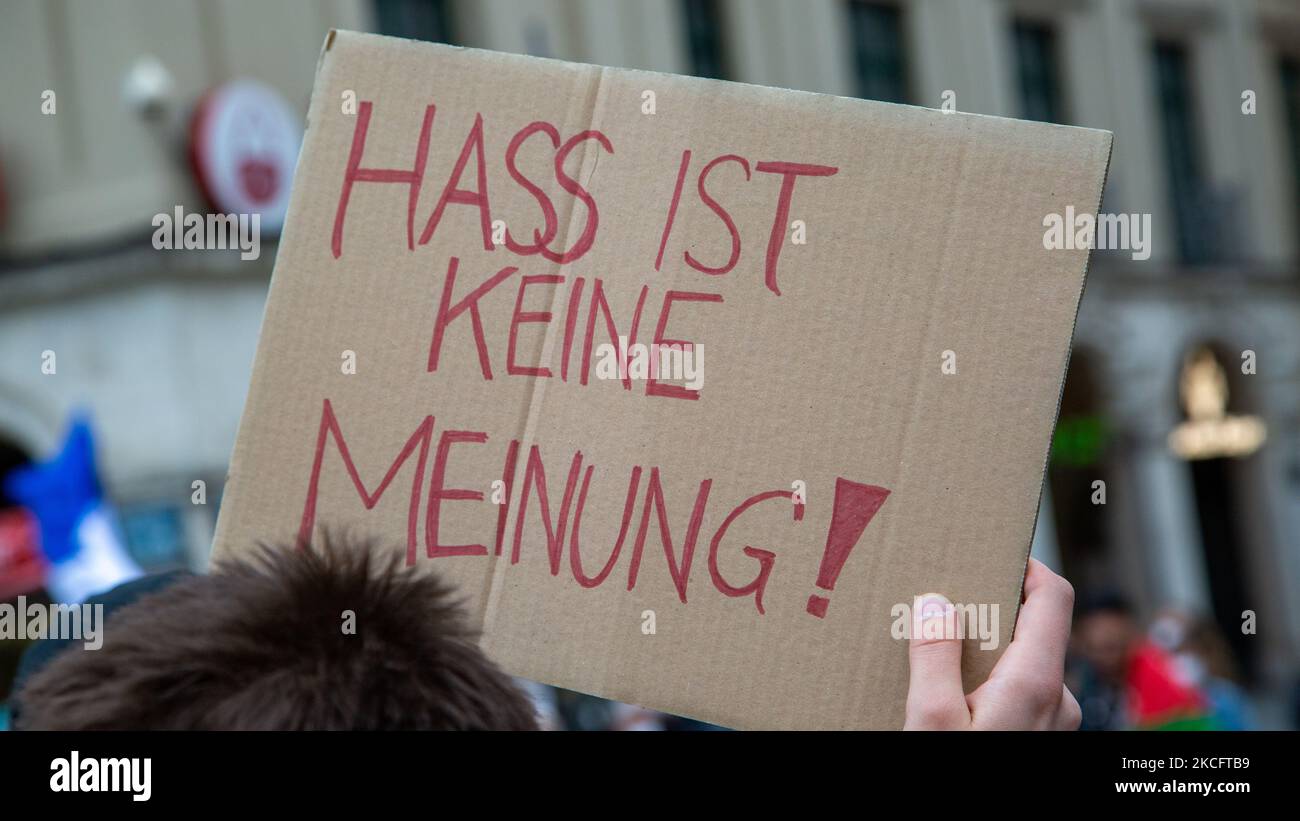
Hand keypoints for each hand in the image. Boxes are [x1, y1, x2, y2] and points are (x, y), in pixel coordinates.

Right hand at [904, 558, 1080, 729]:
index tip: (992, 556)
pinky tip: (954, 697)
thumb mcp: (933, 721)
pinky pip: (1021, 695)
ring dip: (987, 654)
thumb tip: (935, 604)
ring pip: (1024, 665)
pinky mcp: (1040, 736)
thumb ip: (935, 659)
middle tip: (945, 608)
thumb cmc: (961, 777)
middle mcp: (1057, 699)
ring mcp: (1053, 722)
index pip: (1052, 597)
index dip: (1026, 567)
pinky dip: (991, 683)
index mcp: (1035, 683)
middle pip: (1033, 631)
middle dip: (990, 613)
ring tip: (940, 660)